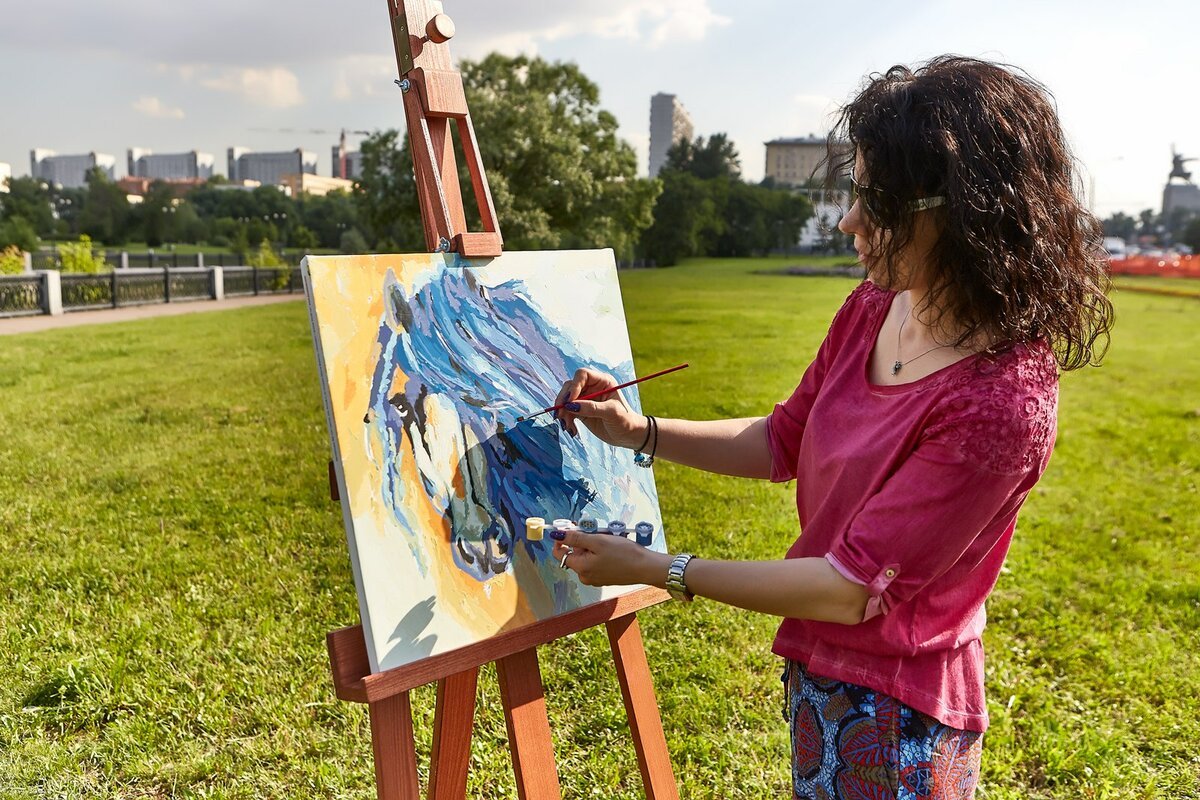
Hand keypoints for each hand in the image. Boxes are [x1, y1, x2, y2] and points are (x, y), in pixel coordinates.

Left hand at [552, 529, 669, 587]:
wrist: (645, 567)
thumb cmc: (624, 554)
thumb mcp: (598, 541)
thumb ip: (576, 538)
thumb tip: (557, 534)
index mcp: (580, 568)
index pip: (559, 553)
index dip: (563, 538)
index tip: (573, 527)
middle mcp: (585, 576)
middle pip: (574, 553)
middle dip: (582, 540)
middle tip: (597, 531)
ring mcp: (595, 578)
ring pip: (586, 556)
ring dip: (592, 545)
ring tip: (607, 538)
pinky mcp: (604, 577)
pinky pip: (595, 561)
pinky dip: (599, 552)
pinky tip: (612, 547)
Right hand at [554, 368, 647, 448]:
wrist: (628, 436)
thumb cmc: (626, 420)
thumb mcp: (612, 412)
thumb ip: (592, 408)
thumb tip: (571, 405)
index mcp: (603, 381)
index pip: (583, 375)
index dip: (574, 386)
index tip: (570, 400)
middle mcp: (592, 387)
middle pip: (570, 386)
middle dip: (564, 400)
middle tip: (560, 414)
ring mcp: (585, 399)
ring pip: (566, 400)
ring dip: (562, 412)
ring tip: (566, 426)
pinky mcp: (581, 411)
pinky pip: (567, 412)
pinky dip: (566, 420)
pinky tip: (571, 430)